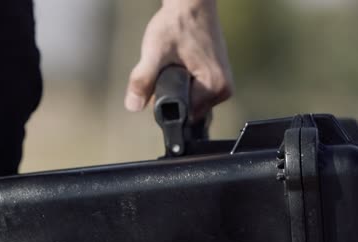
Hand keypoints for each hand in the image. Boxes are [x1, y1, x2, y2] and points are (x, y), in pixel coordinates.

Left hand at [124, 0, 233, 119]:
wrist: (191, 3)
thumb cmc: (177, 23)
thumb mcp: (155, 51)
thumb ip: (143, 80)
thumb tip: (133, 106)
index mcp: (216, 88)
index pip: (183, 113)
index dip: (164, 100)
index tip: (161, 76)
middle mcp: (224, 90)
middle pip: (187, 109)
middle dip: (171, 93)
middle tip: (168, 65)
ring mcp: (223, 85)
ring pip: (190, 101)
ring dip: (177, 87)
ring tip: (176, 61)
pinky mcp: (218, 78)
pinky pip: (195, 92)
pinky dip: (184, 82)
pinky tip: (181, 63)